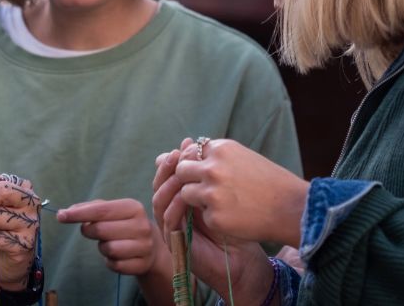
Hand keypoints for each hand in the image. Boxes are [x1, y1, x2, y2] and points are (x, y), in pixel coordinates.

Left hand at [57, 198, 165, 275]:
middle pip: (102, 230)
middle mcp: (142, 226)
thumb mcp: (110, 211)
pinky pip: (115, 265)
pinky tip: (117, 256)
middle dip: (89, 231)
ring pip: (109, 249)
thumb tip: (66, 212)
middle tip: (90, 230)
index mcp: (133, 208)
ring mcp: (145, 247)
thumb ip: (88, 208)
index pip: (101, 210)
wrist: (152, 247)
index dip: (79, 214)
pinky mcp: (142, 265)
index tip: (60, 216)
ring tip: (109, 243)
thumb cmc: (123, 224)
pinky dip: (110, 261)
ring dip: (102, 248)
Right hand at [152, 141, 278, 300]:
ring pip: (159, 201)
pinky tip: (184, 195)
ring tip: (179, 172)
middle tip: (177, 155)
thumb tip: (188, 141)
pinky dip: (173, 207)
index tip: (187, 144)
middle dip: (167, 168)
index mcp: (181, 198)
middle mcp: (173, 211)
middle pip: (159, 184)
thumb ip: (207, 172)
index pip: (168, 174)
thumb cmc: (238, 226)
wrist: (244, 260)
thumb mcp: (223, 193)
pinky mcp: (175, 242)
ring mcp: (171, 227)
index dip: (175, 158)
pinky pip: (167, 220)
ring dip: (167, 185)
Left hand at [172, 138, 308, 245]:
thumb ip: (213, 157)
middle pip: (181, 171)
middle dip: (189, 180)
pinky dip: (215, 218)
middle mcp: (213, 168)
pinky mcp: (215, 216)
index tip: (207, 174)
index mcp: (221, 149)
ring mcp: (212, 193)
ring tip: (223, 203)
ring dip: (198, 200)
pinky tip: (236, 217)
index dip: (195, 165)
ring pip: (186, 194)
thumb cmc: (270, 183)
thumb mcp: (242, 159)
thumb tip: (176, 157)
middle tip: (207, 190)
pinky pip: (203, 216)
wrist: (295, 208)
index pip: (189, 152)